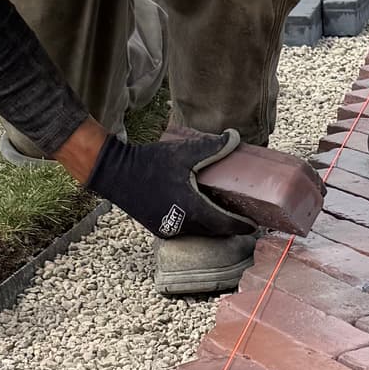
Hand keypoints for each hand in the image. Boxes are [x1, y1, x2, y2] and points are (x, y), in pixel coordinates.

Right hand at [87, 129, 249, 240]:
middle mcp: (182, 224)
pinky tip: (200, 213)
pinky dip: (197, 224)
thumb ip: (212, 147)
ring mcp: (169, 228)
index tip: (254, 224)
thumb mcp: (183, 153)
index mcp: (192, 209)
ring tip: (224, 214)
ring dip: (212, 226)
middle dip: (229, 226)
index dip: (241, 226)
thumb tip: (235, 138)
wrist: (114, 173)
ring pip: (199, 232)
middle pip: (214, 230)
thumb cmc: (149, 163)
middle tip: (243, 217)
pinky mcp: (158, 228)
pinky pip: (185, 230)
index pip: (225, 224)